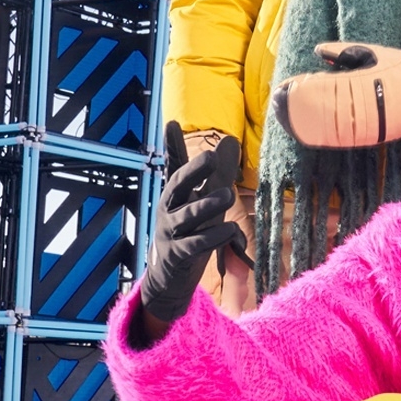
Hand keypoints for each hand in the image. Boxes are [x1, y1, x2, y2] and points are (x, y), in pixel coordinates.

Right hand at [138, 122, 245, 329]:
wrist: (169, 277)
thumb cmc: (191, 231)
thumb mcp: (205, 199)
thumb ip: (218, 173)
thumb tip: (230, 140)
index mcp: (175, 195)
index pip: (174, 167)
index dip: (173, 147)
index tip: (171, 123)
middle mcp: (168, 210)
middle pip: (176, 187)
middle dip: (192, 172)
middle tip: (210, 157)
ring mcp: (170, 233)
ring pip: (187, 216)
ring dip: (206, 206)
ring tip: (228, 195)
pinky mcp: (178, 255)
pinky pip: (195, 244)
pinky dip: (213, 237)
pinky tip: (231, 230)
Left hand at [271, 41, 400, 148]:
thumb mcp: (372, 54)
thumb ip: (344, 52)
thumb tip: (319, 51)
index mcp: (356, 86)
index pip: (319, 90)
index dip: (299, 91)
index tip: (285, 89)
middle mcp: (357, 108)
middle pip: (317, 113)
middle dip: (296, 110)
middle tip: (279, 105)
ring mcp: (363, 125)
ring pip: (325, 129)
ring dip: (305, 124)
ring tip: (288, 119)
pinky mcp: (370, 135)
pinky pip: (340, 136)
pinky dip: (322, 133)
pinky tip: (309, 130)